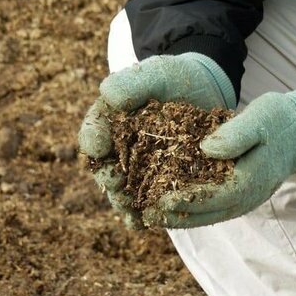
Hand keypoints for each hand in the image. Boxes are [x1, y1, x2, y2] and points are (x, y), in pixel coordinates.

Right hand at [78, 53, 235, 228]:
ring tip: (128, 208)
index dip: (93, 140)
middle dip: (107, 177)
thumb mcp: (155, 73)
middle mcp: (117, 149)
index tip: (98, 145)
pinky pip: (145, 202)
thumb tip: (107, 95)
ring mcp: (137, 169)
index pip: (93, 132)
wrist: (203, 91)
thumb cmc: (173, 79)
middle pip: (104, 167)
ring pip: (122, 190)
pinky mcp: (158, 183)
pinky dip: (141, 214)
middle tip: (114, 182)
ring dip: (122, 201)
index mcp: (109, 121)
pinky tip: (143, 222)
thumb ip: (131, 83)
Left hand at [143, 89, 295, 227]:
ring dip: (181, 217)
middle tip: (147, 215)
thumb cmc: (279, 120)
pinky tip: (171, 205)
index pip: (214, 198)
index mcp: (251, 180)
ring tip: (152, 215)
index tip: (160, 201)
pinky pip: (213, 207)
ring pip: (209, 215)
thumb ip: (235, 134)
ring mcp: (245, 198)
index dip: (185, 201)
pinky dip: (192, 209)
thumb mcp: (259, 118)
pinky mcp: (240, 192)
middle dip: (176, 217)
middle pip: (207, 214)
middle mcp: (247, 196)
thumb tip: (206, 149)